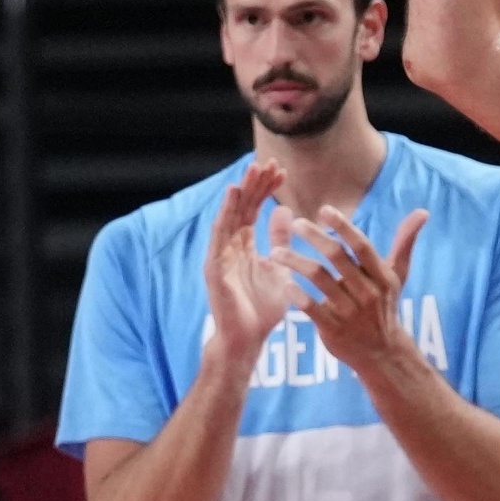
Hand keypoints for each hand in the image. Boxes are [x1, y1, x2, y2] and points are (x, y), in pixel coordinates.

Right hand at [202, 162, 299, 371]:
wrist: (247, 339)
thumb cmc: (262, 310)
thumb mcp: (280, 270)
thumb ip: (280, 242)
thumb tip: (285, 212)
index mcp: (244, 246)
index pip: (254, 210)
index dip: (266, 190)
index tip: (281, 171)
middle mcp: (230, 246)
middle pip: (241, 207)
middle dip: (254, 184)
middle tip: (268, 161)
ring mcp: (220, 255)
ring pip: (230, 216)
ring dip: (241, 192)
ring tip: (251, 170)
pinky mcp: (214, 266)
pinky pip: (220, 235)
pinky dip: (225, 213)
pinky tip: (233, 195)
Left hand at [276, 206, 430, 386]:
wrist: (382, 353)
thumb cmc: (384, 307)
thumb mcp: (397, 276)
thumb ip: (405, 242)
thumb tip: (423, 212)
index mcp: (381, 277)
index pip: (361, 246)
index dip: (343, 227)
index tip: (324, 210)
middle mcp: (367, 293)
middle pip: (338, 258)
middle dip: (315, 237)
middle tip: (296, 223)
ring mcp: (350, 312)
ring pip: (319, 279)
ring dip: (295, 262)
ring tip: (275, 251)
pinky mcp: (333, 330)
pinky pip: (311, 308)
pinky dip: (297, 295)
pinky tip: (284, 283)